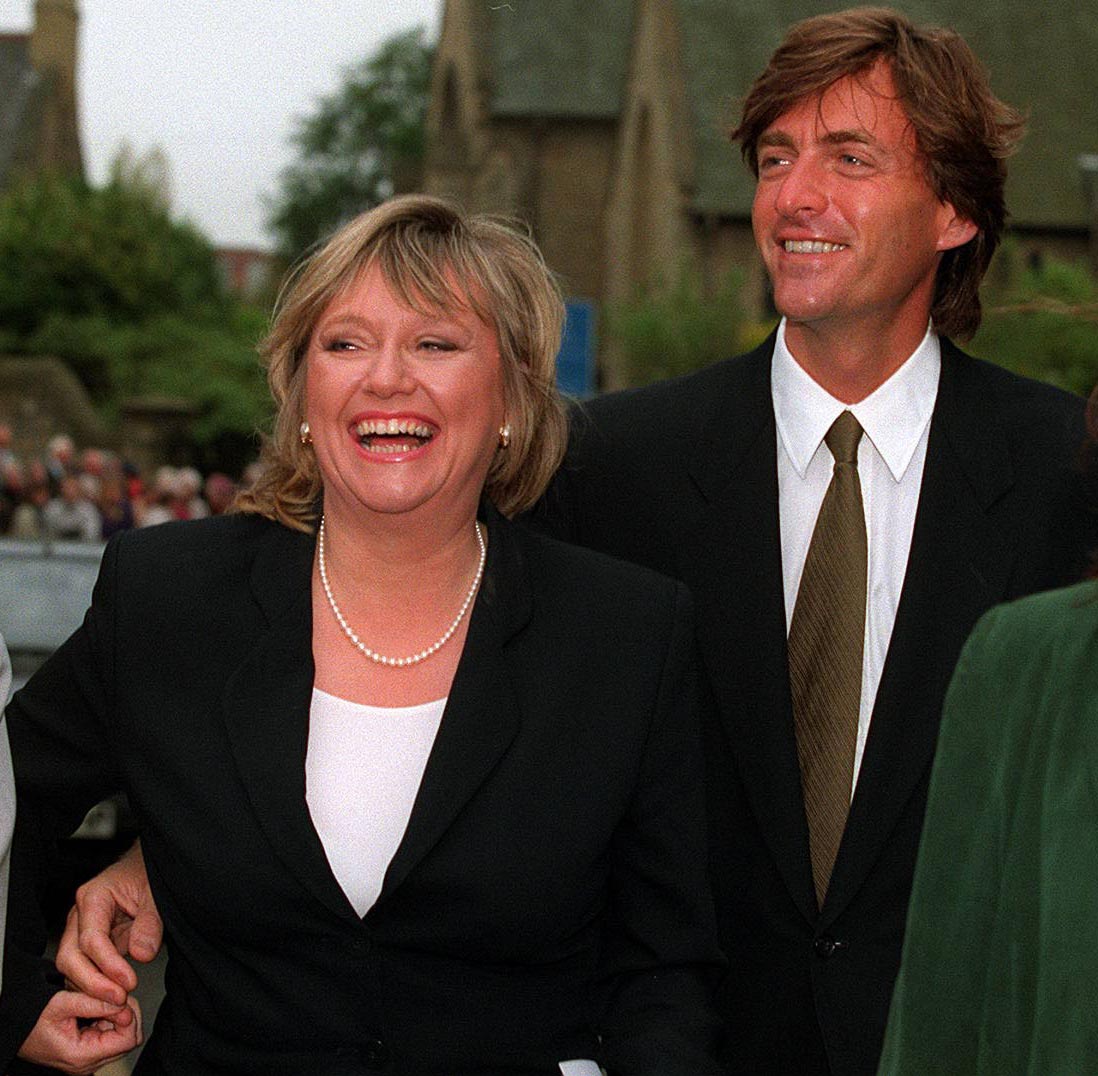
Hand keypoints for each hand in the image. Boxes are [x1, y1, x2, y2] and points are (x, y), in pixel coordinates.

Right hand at [17, 989, 141, 1073]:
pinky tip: (97, 1009)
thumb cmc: (35, 1018)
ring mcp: (89, 1060)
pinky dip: (110, 1019)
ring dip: (118, 1016)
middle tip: (112, 997)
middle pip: (129, 1039)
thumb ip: (96, 1003)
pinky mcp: (89, 1053)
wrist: (18, 1028)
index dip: (129, 1016)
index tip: (119, 999)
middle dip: (126, 1014)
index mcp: (82, 1056)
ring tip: (101, 1002)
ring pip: (123, 1036)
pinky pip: (112, 1036)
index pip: (127, 1040)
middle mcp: (88, 1064)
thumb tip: (123, 1002)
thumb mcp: (63, 1003)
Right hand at [55, 840, 162, 1006]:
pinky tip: (115, 996)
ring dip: (93, 988)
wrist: (150, 866)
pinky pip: (87, 968)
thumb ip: (150, 923)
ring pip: (74, 967)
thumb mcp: (156, 893)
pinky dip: (98, 985)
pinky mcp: (92, 943)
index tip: (128, 983)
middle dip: (92, 983)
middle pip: (71, 957)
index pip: (91, 939)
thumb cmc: (150, 874)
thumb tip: (141, 955)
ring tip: (119, 1003)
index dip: (108, 965)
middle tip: (119, 1000)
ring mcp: (82, 929)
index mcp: (93, 897)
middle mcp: (80, 915)